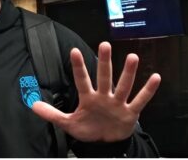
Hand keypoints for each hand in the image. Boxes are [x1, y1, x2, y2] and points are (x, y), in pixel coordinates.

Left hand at [32, 42, 159, 142]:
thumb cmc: (88, 129)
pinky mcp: (130, 113)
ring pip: (123, 85)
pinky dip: (148, 90)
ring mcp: (117, 103)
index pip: (82, 80)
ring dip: (128, 73)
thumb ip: (52, 114)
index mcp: (88, 98)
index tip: (74, 50)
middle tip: (104, 44)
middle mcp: (104, 96)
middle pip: (104, 77)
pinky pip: (140, 100)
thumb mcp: (68, 123)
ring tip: (133, 57)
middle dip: (104, 62)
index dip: (78, 67)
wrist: (105, 143)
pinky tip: (155, 77)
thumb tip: (32, 105)